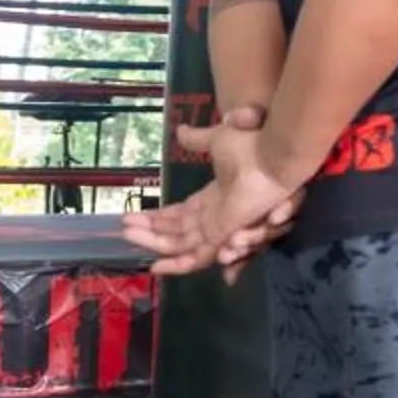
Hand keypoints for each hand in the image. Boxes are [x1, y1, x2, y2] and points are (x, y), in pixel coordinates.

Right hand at [123, 106, 304, 280]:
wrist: (272, 151)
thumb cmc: (252, 145)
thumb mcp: (216, 140)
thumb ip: (197, 140)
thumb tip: (180, 132)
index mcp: (216, 197)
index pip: (182, 214)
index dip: (158, 218)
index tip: (134, 217)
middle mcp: (217, 216)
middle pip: (178, 232)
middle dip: (150, 232)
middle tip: (124, 231)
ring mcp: (221, 228)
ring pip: (181, 245)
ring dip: (154, 243)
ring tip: (128, 237)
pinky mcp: (224, 235)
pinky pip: (198, 257)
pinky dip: (177, 263)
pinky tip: (154, 265)